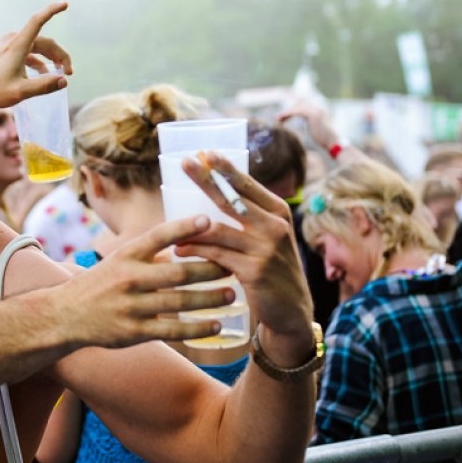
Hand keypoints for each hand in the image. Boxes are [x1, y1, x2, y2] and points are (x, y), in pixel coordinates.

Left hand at [0, 1, 72, 109]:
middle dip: (59, 55)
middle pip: (44, 41)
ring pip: (38, 46)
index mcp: (17, 46)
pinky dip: (39, 60)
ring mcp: (9, 44)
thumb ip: (43, 86)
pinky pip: (29, 51)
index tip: (65, 4)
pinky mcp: (6, 50)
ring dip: (51, 57)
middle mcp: (13, 40)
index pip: (37, 21)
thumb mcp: (20, 91)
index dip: (52, 11)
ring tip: (61, 73)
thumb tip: (64, 81)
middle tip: (69, 72)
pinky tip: (44, 72)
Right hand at [47, 215, 234, 347]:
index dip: (184, 227)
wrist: (65, 316)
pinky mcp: (134, 332)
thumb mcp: (119, 259)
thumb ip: (150, 251)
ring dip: (210, 299)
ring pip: (180, 302)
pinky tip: (216, 324)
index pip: (158, 236)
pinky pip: (173, 330)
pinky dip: (197, 328)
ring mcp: (131, 306)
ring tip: (232, 294)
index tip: (210, 220)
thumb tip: (189, 236)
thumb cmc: (101, 283)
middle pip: (178, 271)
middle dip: (210, 268)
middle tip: (235, 265)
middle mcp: (128, 278)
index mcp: (126, 255)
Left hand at [177, 153, 313, 340]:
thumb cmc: (271, 269)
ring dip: (190, 227)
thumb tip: (211, 192)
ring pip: (217, 230)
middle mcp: (275, 226)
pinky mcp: (254, 270)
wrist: (291, 310)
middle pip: (231, 198)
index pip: (248, 184)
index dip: (226, 168)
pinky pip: (216, 255)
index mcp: (278, 212)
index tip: (205, 152)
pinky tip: (179, 250)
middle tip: (184, 163)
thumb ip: (247, 218)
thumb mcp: (267, 238)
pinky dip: (195, 251)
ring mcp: (266, 248)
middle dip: (206, 180)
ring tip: (170, 228)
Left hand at [275, 102, 336, 151]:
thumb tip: (299, 124)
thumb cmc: (323, 139)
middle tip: (277, 118)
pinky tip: (282, 119)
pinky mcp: (313, 114)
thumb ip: (308, 123)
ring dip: (286, 113)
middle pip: (297, 106)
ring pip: (296, 108)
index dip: (290, 111)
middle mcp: (316, 108)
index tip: (282, 117)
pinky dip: (288, 114)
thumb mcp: (314, 129)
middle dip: (287, 112)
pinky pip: (297, 111)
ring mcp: (315, 110)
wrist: (332, 143)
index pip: (300, 107)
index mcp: (316, 110)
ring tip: (277, 119)